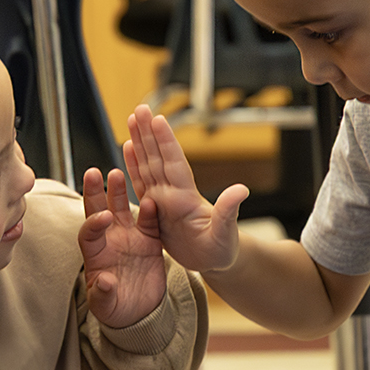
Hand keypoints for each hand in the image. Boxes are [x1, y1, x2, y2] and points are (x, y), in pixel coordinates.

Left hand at [77, 164, 166, 328]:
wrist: (140, 313)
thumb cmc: (115, 309)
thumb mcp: (105, 306)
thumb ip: (103, 294)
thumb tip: (105, 281)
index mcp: (95, 253)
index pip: (88, 232)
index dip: (93, 223)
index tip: (103, 217)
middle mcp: (110, 240)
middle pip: (99, 210)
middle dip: (95, 192)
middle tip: (93, 172)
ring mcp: (130, 237)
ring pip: (122, 208)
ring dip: (118, 191)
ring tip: (118, 173)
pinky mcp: (149, 240)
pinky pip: (150, 222)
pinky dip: (151, 212)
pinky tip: (152, 200)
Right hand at [122, 106, 246, 272]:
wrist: (214, 260)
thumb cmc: (222, 249)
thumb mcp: (225, 233)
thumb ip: (229, 211)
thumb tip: (241, 190)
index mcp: (186, 198)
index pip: (174, 164)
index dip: (166, 142)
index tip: (159, 119)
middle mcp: (173, 193)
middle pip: (158, 157)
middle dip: (149, 133)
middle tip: (141, 108)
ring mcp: (163, 199)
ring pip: (147, 165)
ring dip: (140, 142)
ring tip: (133, 119)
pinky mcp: (154, 208)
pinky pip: (140, 183)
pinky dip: (133, 165)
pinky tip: (128, 148)